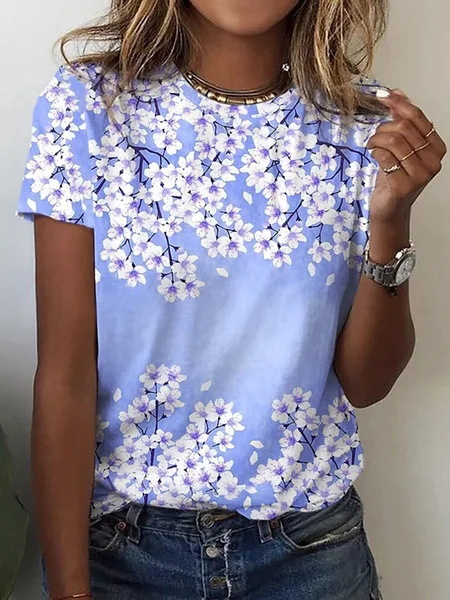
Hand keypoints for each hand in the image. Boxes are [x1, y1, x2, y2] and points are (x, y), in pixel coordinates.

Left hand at [367, 89, 446, 224]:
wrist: (389, 208)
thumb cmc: (394, 177)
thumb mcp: (400, 146)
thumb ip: (401, 120)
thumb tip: (398, 92)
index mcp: (436, 148)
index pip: (418, 117)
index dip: (399, 103)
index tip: (382, 95)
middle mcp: (433, 161)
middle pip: (404, 128)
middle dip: (383, 128)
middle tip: (374, 136)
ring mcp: (420, 175)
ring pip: (394, 141)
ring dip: (377, 139)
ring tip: (372, 146)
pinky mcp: (404, 186)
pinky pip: (385, 157)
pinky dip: (375, 152)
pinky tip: (374, 155)